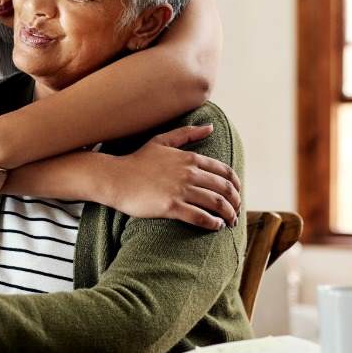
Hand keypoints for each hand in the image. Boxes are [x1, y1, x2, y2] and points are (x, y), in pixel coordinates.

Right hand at [106, 124, 241, 229]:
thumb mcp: (162, 141)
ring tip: (229, 222)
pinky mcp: (171, 206)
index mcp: (190, 158)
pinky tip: (216, 226)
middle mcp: (189, 173)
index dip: (236, 186)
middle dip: (236, 202)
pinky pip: (200, 216)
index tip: (236, 195)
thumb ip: (187, 133)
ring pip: (216, 203)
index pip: (224, 172)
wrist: (114, 178)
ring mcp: (180, 190)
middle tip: (236, 212)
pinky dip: (212, 223)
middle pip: (225, 189)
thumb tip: (210, 127)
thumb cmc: (137, 161)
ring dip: (228, 215)